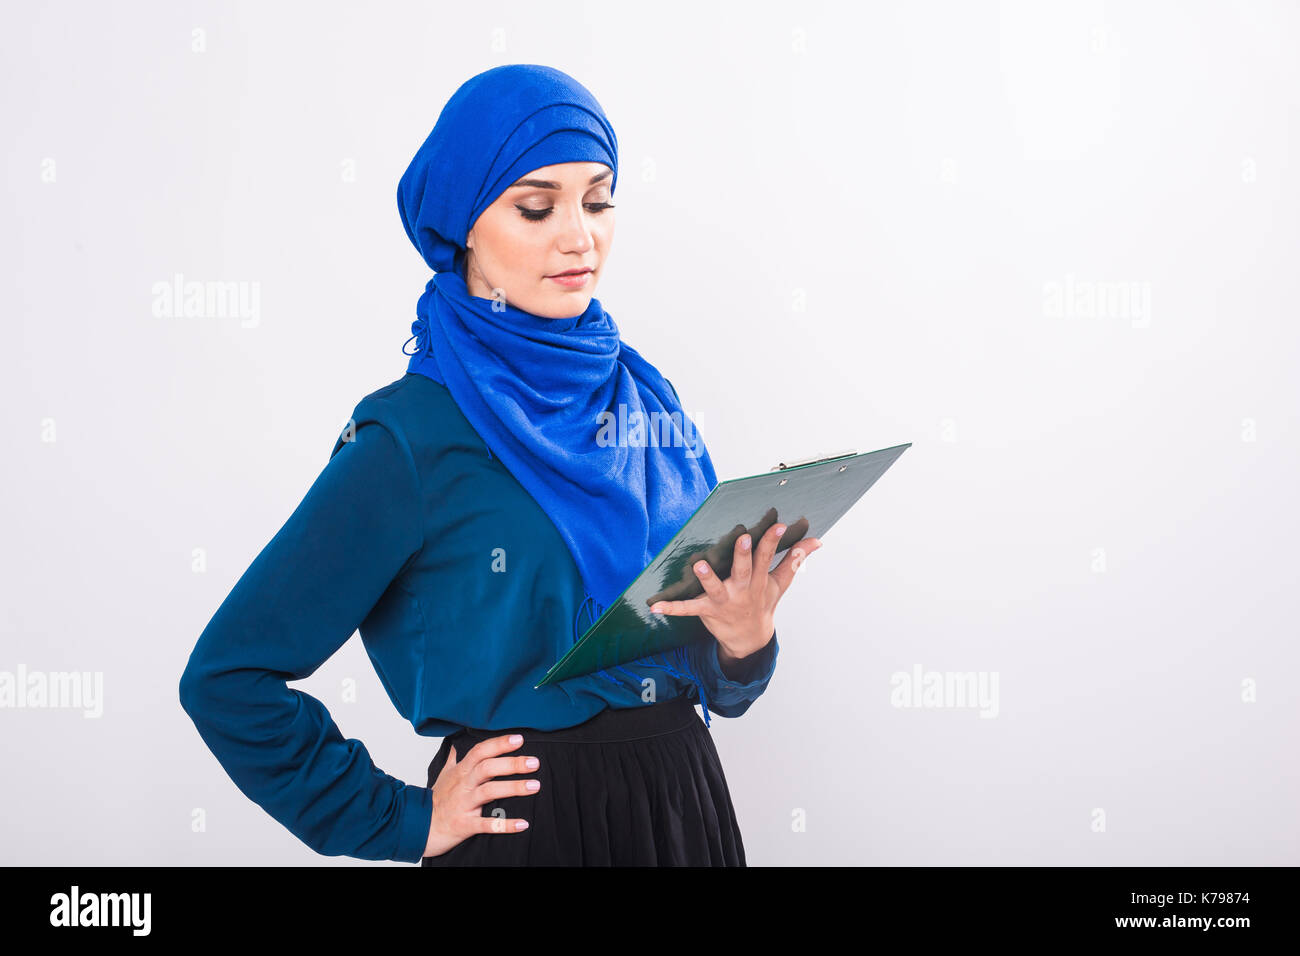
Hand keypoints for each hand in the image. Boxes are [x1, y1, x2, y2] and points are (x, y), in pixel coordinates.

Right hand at [423, 733, 539, 858]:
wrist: (419, 828)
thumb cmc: (435, 801)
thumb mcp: (443, 775)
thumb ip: (453, 759)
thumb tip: (456, 743)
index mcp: (461, 772)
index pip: (480, 752)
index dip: (498, 744)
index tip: (519, 739)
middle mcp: (463, 785)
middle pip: (487, 768)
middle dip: (511, 764)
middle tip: (534, 762)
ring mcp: (463, 804)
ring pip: (489, 792)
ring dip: (513, 788)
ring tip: (534, 786)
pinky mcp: (464, 824)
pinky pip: (486, 824)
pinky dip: (504, 824)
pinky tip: (522, 824)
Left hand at [649, 522, 821, 662]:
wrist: (749, 639)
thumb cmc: (762, 604)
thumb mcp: (780, 584)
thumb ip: (795, 561)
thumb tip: (816, 541)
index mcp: (758, 581)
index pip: (767, 558)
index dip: (772, 542)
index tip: (779, 526)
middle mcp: (741, 590)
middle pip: (743, 570)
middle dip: (744, 555)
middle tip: (742, 538)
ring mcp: (723, 601)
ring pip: (714, 588)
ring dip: (707, 578)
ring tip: (699, 565)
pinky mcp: (706, 611)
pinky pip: (687, 610)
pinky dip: (672, 608)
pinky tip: (655, 606)